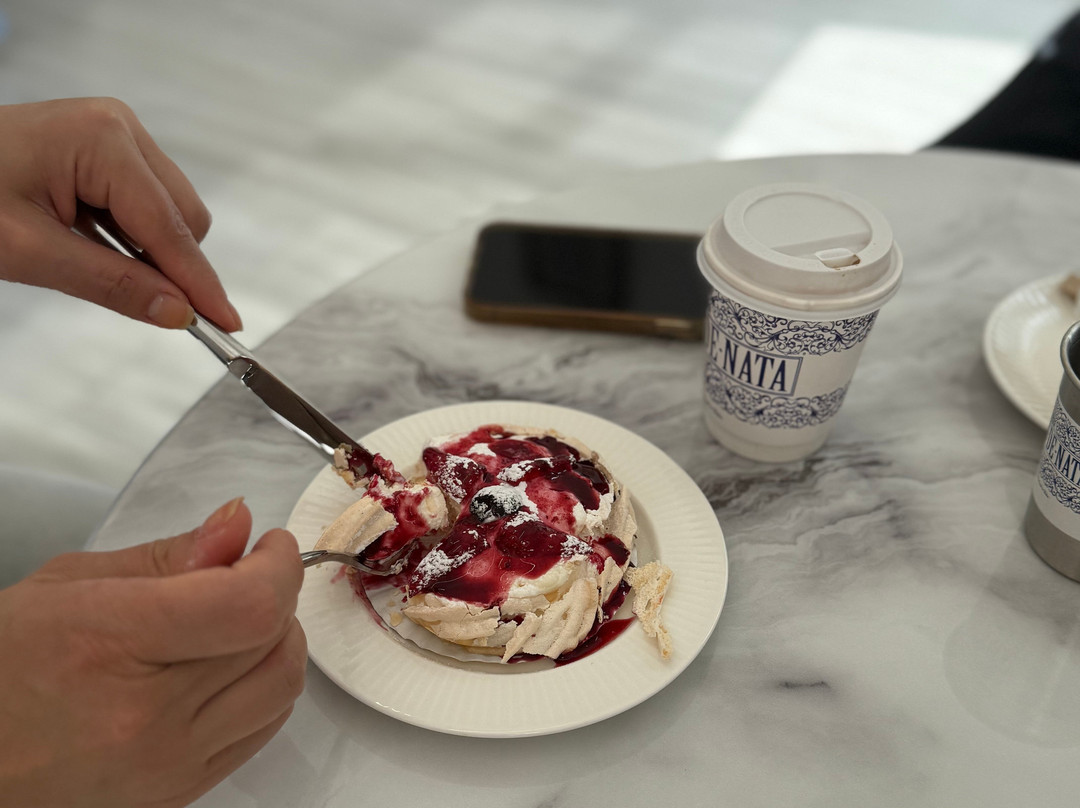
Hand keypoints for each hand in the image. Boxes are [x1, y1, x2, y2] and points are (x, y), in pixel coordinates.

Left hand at [0, 97, 241, 330]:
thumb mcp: (30, 253)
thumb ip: (112, 284)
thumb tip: (177, 314)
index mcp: (103, 140)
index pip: (170, 228)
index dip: (199, 283)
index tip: (226, 323)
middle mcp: (120, 128)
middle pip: (184, 218)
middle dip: (170, 265)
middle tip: (141, 304)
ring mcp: (116, 135)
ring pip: (172, 214)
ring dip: (147, 252)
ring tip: (86, 260)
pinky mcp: (108, 150)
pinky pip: (146, 205)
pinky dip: (131, 238)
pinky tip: (93, 245)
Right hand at [0, 499, 305, 807]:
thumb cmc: (2, 665)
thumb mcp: (69, 585)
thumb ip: (168, 556)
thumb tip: (239, 525)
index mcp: (112, 646)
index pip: (249, 607)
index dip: (278, 568)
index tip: (271, 547)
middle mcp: (148, 717)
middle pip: (273, 641)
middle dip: (277, 594)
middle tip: (246, 575)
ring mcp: (168, 764)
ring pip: (281, 688)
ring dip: (278, 641)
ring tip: (236, 620)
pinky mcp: (180, 793)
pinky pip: (262, 730)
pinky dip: (264, 688)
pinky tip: (228, 666)